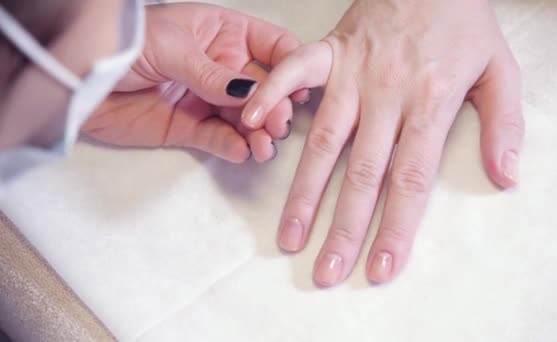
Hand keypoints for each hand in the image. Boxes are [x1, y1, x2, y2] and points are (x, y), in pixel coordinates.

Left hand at [83, 3, 308, 162]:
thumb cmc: (125, 42)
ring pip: (245, 119)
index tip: (299, 88)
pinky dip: (233, 146)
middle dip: (275, 107)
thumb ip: (214, 73)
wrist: (81, 77)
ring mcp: (207, 98)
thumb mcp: (173, 47)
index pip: (270, 47)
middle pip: (263, 89)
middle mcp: (221, 67)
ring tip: (264, 147)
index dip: (288, 67)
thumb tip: (251, 90)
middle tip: (278, 125)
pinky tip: (243, 151)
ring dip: (259, 133)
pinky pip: (219, 138)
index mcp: (222, 34)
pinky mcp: (190, 128)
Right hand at [242, 0, 523, 284]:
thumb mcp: (500, 68)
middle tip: (325, 270)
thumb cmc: (463, 19)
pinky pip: (295, 71)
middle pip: (364, 173)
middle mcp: (388, 95)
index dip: (395, 227)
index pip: (411, 178)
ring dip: (305, 191)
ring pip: (325, 141)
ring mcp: (354, 73)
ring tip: (290, 234)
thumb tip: (506, 177)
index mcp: (431, 102)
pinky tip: (253, 120)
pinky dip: (273, 92)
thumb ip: (505, 124)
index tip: (379, 267)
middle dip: (344, 228)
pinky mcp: (331, 52)